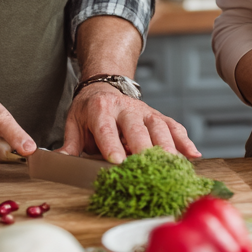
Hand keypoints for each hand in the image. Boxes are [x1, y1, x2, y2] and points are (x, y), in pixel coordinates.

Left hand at [60, 82, 200, 163]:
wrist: (105, 85)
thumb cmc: (89, 109)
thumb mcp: (73, 122)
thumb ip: (69, 143)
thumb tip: (58, 161)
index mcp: (100, 109)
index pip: (106, 128)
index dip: (112, 144)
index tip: (118, 161)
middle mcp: (125, 108)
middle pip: (136, 128)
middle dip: (144, 147)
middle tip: (150, 166)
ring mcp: (144, 111)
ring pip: (159, 127)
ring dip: (168, 145)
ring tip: (174, 164)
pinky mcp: (157, 116)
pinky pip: (173, 127)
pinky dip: (184, 140)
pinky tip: (193, 155)